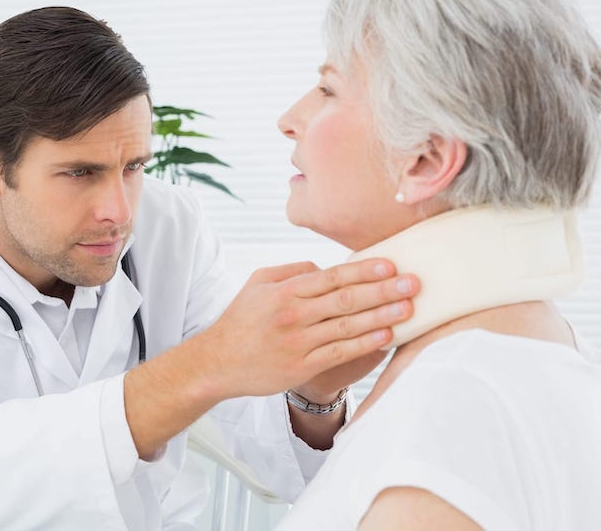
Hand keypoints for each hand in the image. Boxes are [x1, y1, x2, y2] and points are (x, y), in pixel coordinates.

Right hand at [198, 258, 418, 401]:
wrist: (218, 361)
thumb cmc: (241, 319)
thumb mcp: (257, 283)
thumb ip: (292, 272)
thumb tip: (325, 268)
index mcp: (284, 291)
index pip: (332, 277)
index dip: (364, 271)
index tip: (391, 265)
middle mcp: (292, 314)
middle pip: (346, 299)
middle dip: (383, 290)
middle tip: (414, 283)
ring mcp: (298, 342)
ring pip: (347, 326)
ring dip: (382, 316)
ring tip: (408, 308)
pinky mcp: (301, 366)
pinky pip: (340, 352)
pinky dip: (365, 343)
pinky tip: (386, 336)